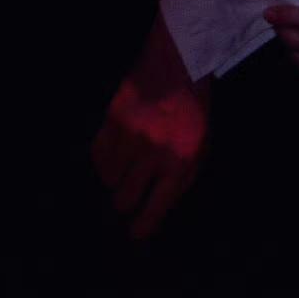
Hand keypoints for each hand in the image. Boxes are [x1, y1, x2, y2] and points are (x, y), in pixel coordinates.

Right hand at [91, 16, 211, 241]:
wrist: (179, 64)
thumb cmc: (193, 110)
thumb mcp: (201, 148)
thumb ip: (181, 180)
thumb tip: (156, 210)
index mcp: (182, 163)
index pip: (155, 209)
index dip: (141, 227)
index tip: (134, 233)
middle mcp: (155, 154)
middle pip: (123, 199)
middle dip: (126, 201)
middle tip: (130, 192)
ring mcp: (132, 137)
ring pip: (108, 180)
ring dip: (116, 177)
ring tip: (128, 162)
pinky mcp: (113, 121)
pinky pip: (97, 156)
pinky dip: (104, 159)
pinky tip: (117, 149)